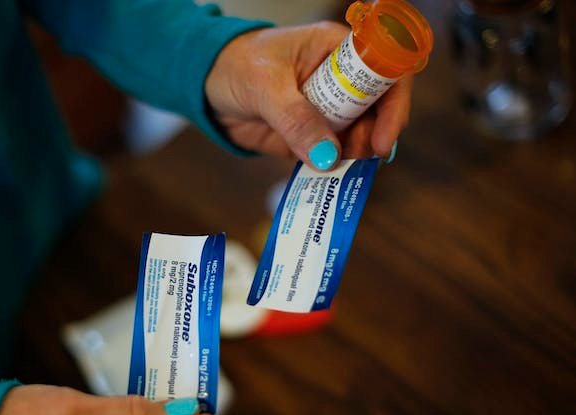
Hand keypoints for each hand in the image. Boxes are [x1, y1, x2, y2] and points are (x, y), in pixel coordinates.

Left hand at [206, 23, 412, 166]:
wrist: (206, 86)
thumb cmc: (236, 65)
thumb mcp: (265, 87)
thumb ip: (295, 119)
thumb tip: (327, 156)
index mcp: (336, 51)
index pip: (384, 72)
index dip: (393, 104)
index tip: (382, 138)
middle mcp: (339, 82)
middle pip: (376, 112)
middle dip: (370, 137)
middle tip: (355, 157)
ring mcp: (326, 111)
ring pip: (355, 138)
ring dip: (351, 157)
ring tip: (336, 169)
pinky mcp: (310, 137)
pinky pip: (329, 156)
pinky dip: (331, 170)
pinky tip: (325, 180)